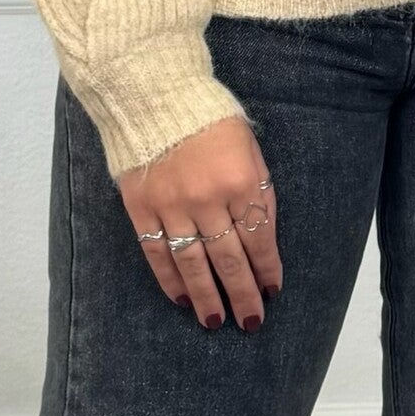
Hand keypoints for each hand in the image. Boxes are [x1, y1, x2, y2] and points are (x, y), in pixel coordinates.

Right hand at [119, 114, 282, 330]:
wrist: (157, 93)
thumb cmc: (211, 118)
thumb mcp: (249, 148)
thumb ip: (257, 192)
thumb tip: (263, 241)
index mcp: (240, 181)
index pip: (259, 239)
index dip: (266, 270)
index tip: (271, 291)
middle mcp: (208, 199)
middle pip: (229, 260)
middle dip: (242, 295)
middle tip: (250, 322)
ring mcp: (172, 206)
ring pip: (193, 265)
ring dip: (206, 297)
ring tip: (215, 322)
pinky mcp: (142, 208)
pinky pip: (158, 254)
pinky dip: (170, 280)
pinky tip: (181, 298)